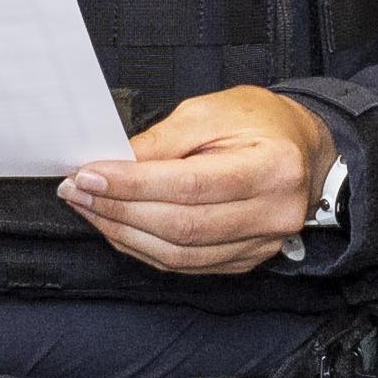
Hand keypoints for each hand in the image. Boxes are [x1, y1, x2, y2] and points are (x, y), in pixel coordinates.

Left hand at [61, 85, 327, 273]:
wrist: (300, 149)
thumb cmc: (258, 123)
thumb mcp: (209, 111)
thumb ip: (161, 141)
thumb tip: (112, 165)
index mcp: (272, 168)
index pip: (190, 185)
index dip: (133, 185)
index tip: (89, 175)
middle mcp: (273, 214)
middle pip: (182, 226)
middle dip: (119, 209)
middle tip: (77, 191)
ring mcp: (261, 245)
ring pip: (178, 254)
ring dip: (124, 232)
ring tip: (89, 207)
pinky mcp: (245, 261)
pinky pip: (184, 265)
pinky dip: (143, 248)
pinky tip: (118, 227)